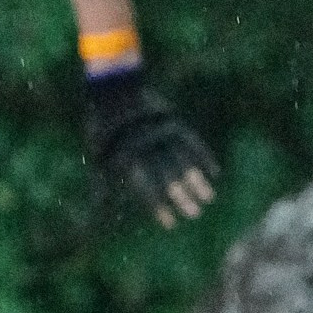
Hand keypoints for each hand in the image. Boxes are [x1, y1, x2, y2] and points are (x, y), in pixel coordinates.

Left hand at [84, 74, 217, 229]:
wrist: (114, 90)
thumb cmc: (104, 131)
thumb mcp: (98, 157)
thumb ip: (102, 184)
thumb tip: (98, 210)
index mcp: (127, 156)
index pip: (145, 186)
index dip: (158, 206)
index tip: (170, 223)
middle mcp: (147, 144)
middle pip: (168, 173)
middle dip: (182, 195)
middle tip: (195, 214)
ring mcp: (162, 131)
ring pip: (183, 157)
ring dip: (197, 179)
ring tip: (209, 198)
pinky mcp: (173, 121)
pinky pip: (193, 140)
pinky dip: (204, 156)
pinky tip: (214, 172)